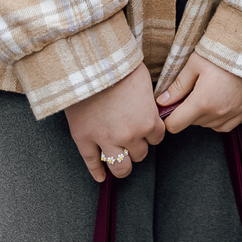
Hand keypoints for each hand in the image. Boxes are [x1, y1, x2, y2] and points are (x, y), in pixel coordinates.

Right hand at [66, 64, 168, 182]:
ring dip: (123, 164)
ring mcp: (106, 140)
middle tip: (132, 140)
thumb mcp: (144, 82)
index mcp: (147, 120)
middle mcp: (130, 135)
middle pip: (140, 154)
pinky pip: (92, 163)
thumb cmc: (120, 67)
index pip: (157, 138)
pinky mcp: (84, 139)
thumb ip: (148, 101)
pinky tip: (101, 176)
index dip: (152, 133)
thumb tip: (150, 106)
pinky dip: (97, 172)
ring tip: (121, 161)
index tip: (147, 129)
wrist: (90, 64)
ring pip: (120, 167)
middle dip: (138, 147)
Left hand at [157, 52, 241, 133]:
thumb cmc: (223, 54)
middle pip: (190, 123)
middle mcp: (217, 113)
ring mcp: (231, 114)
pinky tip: (217, 103)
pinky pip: (223, 126)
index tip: (168, 107)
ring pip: (205, 124)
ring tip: (206, 92)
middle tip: (191, 90)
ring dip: (201, 114)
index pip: (174, 125)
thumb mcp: (195, 64)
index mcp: (202, 102)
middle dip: (186, 110)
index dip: (168, 117)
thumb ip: (178, 86)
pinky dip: (216, 119)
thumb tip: (162, 101)